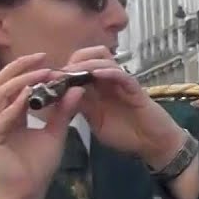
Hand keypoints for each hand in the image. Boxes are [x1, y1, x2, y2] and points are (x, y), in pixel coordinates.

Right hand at [0, 52, 81, 198]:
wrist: (28, 193)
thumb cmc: (37, 167)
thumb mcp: (55, 133)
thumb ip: (63, 111)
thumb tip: (77, 88)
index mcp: (8, 114)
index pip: (13, 84)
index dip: (28, 69)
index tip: (50, 60)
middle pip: (1, 82)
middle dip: (21, 67)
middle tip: (43, 58)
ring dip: (21, 81)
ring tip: (42, 73)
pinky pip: (0, 118)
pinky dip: (15, 105)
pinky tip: (30, 95)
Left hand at [61, 47, 185, 161]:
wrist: (152, 143)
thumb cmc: (126, 134)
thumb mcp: (95, 122)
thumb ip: (80, 108)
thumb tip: (58, 99)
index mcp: (96, 87)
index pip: (77, 68)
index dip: (61, 70)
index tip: (46, 78)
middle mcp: (108, 80)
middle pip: (89, 55)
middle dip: (72, 61)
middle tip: (59, 74)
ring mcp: (121, 82)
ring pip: (103, 58)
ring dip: (86, 63)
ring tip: (73, 72)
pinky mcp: (134, 88)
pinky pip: (121, 74)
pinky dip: (107, 71)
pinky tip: (94, 75)